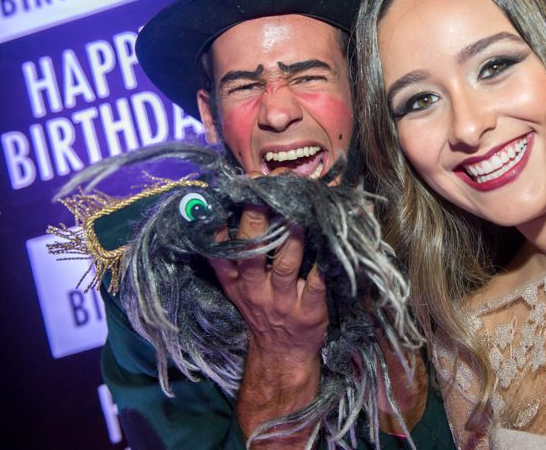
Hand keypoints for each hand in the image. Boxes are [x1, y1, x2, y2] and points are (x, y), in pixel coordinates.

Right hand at [208, 171, 328, 443]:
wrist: (282, 354)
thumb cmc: (261, 309)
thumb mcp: (237, 288)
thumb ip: (232, 256)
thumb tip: (231, 208)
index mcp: (235, 282)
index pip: (220, 255)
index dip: (217, 230)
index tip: (221, 200)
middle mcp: (255, 290)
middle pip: (252, 253)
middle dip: (256, 221)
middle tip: (261, 192)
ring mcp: (283, 301)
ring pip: (285, 265)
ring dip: (292, 237)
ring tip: (298, 211)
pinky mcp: (309, 311)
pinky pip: (316, 284)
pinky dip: (322, 266)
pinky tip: (329, 244)